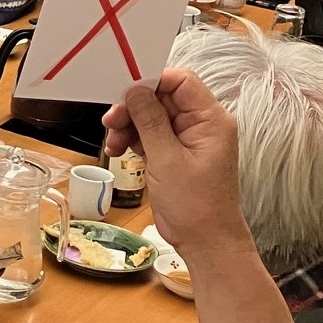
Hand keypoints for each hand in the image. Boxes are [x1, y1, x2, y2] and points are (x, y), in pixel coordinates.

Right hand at [101, 69, 251, 260]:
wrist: (205, 241)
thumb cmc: (197, 206)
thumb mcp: (167, 159)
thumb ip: (150, 121)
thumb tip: (136, 91)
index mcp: (210, 121)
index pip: (181, 82)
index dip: (152, 81)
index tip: (125, 91)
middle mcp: (201, 125)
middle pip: (162, 99)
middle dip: (134, 108)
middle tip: (112, 121)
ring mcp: (188, 140)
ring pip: (152, 116)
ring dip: (129, 125)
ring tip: (114, 143)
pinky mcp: (175, 153)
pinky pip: (150, 135)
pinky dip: (133, 140)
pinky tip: (120, 150)